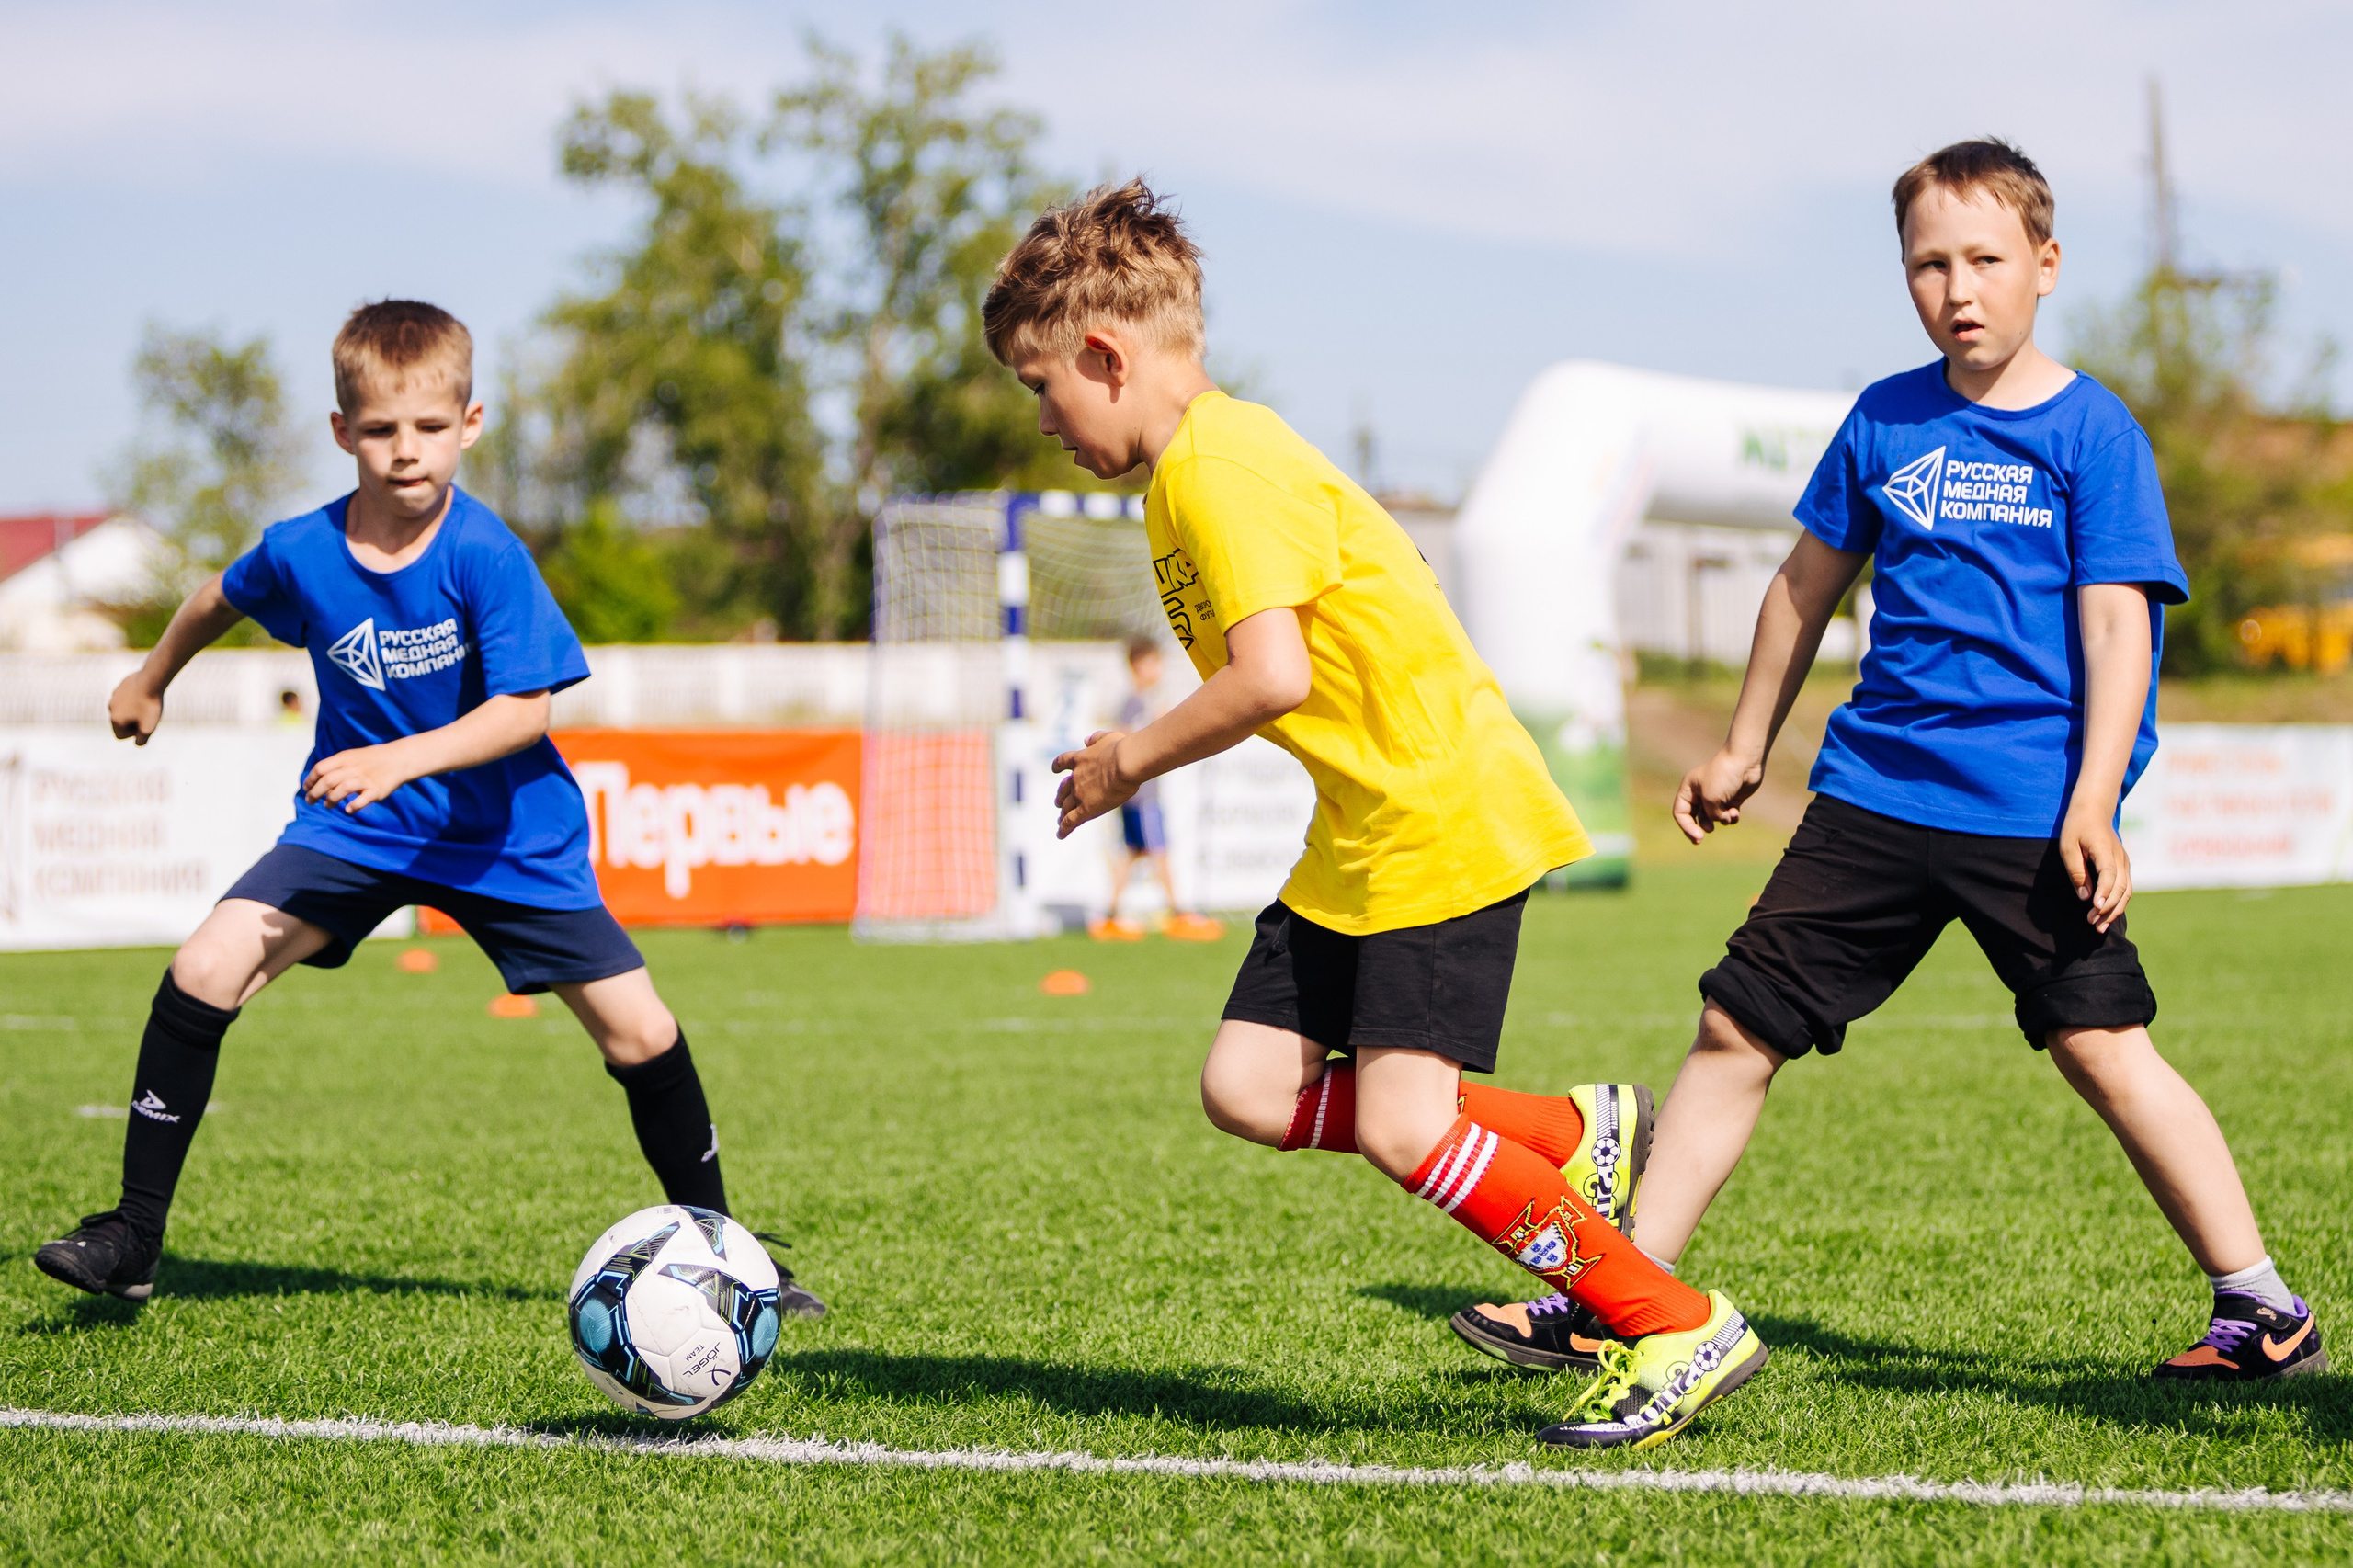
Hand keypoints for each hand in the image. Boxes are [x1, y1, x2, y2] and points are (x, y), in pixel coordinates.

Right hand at [108, 673, 163, 744]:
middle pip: (121, 722)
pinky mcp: (121, 687)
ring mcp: (114, 696)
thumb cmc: (150, 705)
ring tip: (147, 705)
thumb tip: (137, 743)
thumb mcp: (149, 728)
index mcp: (115, 719)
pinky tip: (145, 695)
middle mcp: (111, 708)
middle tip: (148, 715)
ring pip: (124, 709)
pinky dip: (135, 699)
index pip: (121, 736)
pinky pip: (127, 698)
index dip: (135, 734)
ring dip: (134, 710)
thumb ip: (142, 740)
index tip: (145, 724)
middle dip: (134, 722)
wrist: (151, 680)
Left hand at [304, 744, 414, 813]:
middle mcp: (353, 768)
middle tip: (310, 801)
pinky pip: (363, 800)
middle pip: (328, 781)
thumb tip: (318, 782)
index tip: (306, 789)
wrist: (399, 759)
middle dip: (315, 793)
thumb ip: (336, 767)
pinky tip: (348, 809)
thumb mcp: (352, 757)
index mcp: (345, 758)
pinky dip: (354, 806)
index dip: (310, 780)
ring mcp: (365, 779)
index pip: (320, 768)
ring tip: (327, 805)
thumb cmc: (372, 760)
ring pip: (342, 790)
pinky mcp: (376, 790)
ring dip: (331, 800)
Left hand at [1051, 729, 1137, 839]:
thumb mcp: (1108, 737)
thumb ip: (1096, 738)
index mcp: (1080, 759)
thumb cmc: (1122, 749)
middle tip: (1058, 802)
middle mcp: (1075, 778)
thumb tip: (1086, 740)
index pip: (1063, 762)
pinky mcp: (1086, 808)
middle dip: (1060, 796)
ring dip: (1062, 813)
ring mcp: (1079, 794)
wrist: (1125, 763)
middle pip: (1063, 789)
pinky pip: (1070, 821)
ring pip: (1066, 806)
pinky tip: (1060, 834)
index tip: (1055, 769)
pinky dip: (1063, 828)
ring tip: (1060, 819)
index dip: (1057, 766)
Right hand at [1674, 749, 1764, 843]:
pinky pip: (1727, 815)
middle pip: (1694, 817)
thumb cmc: (1724, 776)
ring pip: (1713, 818)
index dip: (1686, 826)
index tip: (1697, 836)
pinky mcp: (1731, 799)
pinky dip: (1731, 817)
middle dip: (1699, 828)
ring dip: (1720, 820)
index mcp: (1689, 788)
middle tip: (1701, 839)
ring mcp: (1716, 796)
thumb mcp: (1711, 799)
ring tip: (1727, 815)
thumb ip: (1710, 815)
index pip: (1680, 812)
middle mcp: (1700, 793)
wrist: (1745, 763)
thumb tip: (1719, 820)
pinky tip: (1735, 812)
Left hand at [2058, 797, 2132, 932]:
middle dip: (2108, 908)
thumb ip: (2076, 871)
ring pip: (2126, 892)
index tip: (2096, 907)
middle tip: (2092, 923)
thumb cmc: (2077, 827)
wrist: (2094, 810)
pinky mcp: (2123, 867)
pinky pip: (2125, 889)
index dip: (2104, 892)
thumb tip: (2083, 896)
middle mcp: (2120, 858)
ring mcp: (2124, 863)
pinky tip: (2106, 915)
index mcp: (2105, 850)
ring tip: (2099, 927)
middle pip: (2121, 888)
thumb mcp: (2068, 846)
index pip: (2109, 875)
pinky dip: (2118, 903)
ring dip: (2115, 910)